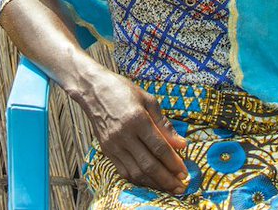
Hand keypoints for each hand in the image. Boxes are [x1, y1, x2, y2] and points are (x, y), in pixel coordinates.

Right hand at [69, 68, 188, 194]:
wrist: (92, 90)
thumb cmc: (122, 91)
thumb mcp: (148, 100)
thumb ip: (164, 124)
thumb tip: (181, 144)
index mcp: (137, 119)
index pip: (159, 148)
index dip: (174, 163)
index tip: (185, 172)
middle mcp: (124, 135)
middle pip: (148, 165)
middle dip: (167, 179)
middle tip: (181, 187)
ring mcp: (113, 144)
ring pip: (136, 172)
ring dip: (154, 183)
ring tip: (168, 188)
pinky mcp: (106, 150)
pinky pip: (123, 171)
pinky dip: (138, 180)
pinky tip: (150, 181)